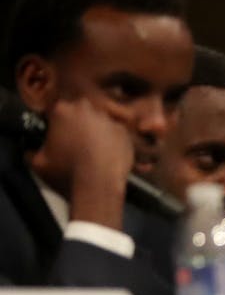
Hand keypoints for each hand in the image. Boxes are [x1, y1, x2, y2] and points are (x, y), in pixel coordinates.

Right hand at [30, 96, 132, 230]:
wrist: (98, 185)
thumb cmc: (67, 172)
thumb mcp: (37, 162)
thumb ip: (32, 150)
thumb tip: (31, 151)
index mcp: (61, 110)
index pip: (53, 110)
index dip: (52, 122)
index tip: (54, 132)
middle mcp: (86, 109)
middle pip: (77, 112)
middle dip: (74, 124)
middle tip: (72, 142)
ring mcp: (108, 118)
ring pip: (97, 121)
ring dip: (93, 131)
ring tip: (90, 151)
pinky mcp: (124, 131)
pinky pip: (114, 133)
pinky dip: (110, 140)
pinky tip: (105, 154)